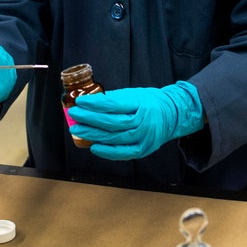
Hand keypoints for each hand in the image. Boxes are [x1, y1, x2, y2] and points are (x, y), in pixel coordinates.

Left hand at [68, 81, 203, 160]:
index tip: (80, 102)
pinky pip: (123, 153)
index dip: (95, 104)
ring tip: (78, 129)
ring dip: (93, 134)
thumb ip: (114, 99)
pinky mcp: (143, 149)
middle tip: (74, 116)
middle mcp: (144, 122)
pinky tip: (93, 146)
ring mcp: (144, 137)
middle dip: (90, 119)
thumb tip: (89, 104)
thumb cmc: (149, 102)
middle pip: (112, 122)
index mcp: (140, 104)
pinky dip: (107, 151)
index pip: (114, 104)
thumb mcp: (133, 94)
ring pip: (114, 138)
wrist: (172, 115)